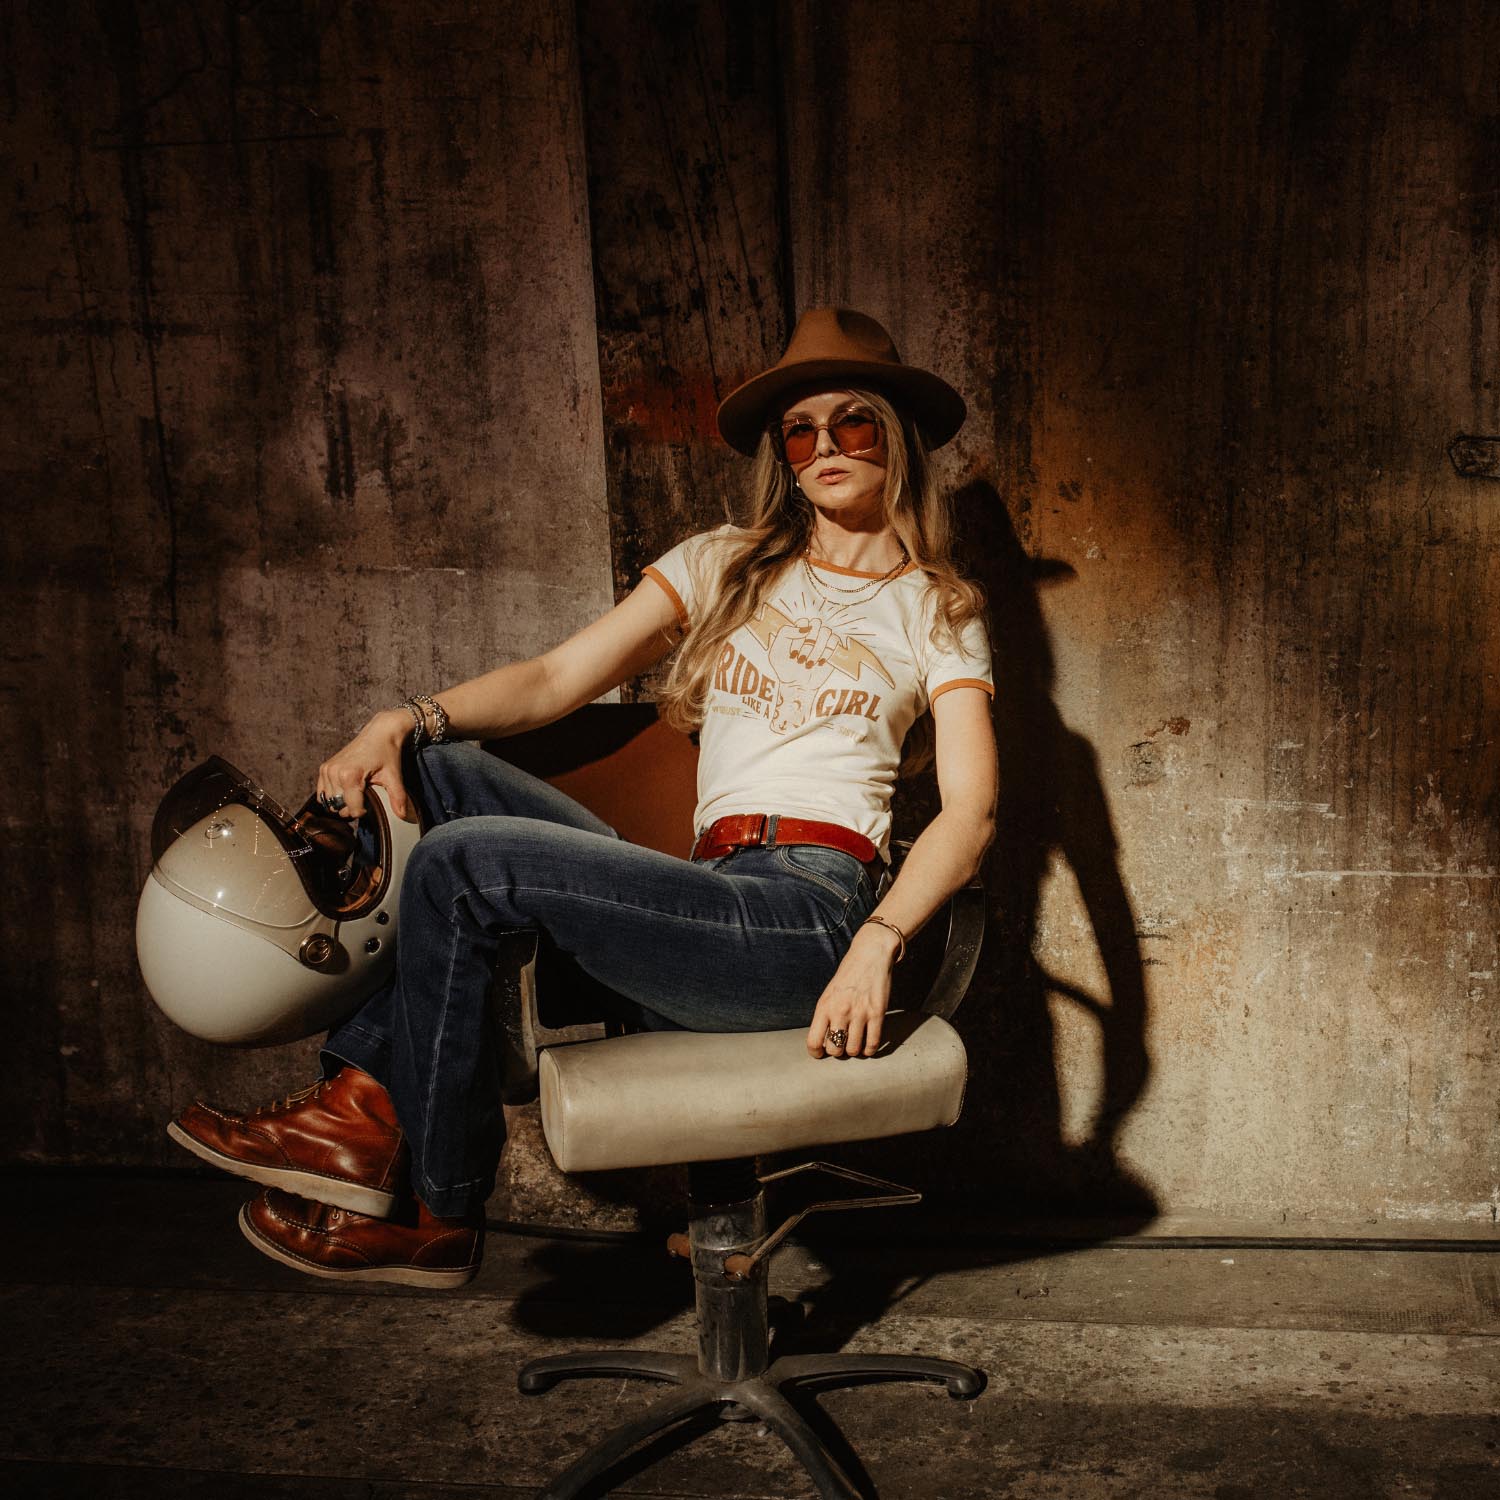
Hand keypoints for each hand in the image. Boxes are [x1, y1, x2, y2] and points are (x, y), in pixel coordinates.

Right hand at [316, 708, 417, 822]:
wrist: (380, 732)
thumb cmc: (387, 752)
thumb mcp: (394, 776)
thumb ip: (398, 797)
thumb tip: (402, 816)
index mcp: (350, 776)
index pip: (352, 809)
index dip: (364, 811)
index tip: (372, 803)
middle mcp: (334, 773)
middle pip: (339, 808)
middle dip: (352, 807)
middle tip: (366, 797)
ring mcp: (327, 770)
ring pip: (330, 802)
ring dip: (342, 802)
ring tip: (357, 792)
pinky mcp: (324, 768)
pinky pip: (322, 793)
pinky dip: (333, 796)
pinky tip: (347, 789)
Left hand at [767, 617, 837, 689]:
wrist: (796, 684)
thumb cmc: (784, 668)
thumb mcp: (775, 651)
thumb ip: (786, 633)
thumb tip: (806, 628)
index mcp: (797, 629)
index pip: (803, 621)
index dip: (798, 636)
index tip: (792, 653)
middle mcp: (811, 632)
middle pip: (816, 623)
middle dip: (808, 643)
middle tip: (801, 659)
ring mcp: (823, 639)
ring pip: (826, 631)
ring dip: (817, 649)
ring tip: (809, 663)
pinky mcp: (832, 649)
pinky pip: (834, 640)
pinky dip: (827, 652)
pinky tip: (819, 662)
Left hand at [805, 922, 900, 1058]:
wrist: (870, 955)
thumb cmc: (848, 975)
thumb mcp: (829, 993)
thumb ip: (825, 1015)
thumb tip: (823, 1040)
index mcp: (824, 1006)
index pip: (814, 1042)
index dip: (817, 1053)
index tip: (821, 1052)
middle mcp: (840, 1011)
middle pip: (834, 1049)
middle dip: (837, 1051)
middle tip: (842, 1043)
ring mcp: (859, 1013)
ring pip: (853, 1050)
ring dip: (854, 1050)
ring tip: (855, 1043)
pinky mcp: (877, 1014)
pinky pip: (872, 1044)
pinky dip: (869, 1050)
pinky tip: (868, 1046)